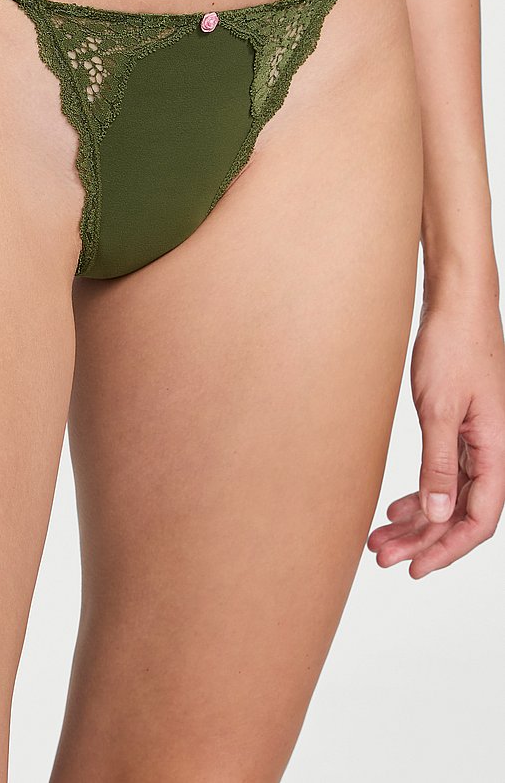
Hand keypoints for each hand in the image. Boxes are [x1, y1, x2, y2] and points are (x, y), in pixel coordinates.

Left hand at [367, 293, 504, 576]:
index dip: (448, 549)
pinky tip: (395, 507)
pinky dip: (420, 493)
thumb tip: (436, 513)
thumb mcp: (440, 408)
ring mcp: (477, 440)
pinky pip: (444, 473)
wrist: (457, 304)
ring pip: (449, 495)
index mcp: (497, 450)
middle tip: (382, 557)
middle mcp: (492, 451)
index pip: (479, 519)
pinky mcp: (460, 427)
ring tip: (380, 538)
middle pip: (460, 513)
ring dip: (417, 521)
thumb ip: (439, 462)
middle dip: (423, 541)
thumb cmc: (454, 346)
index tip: (415, 568)